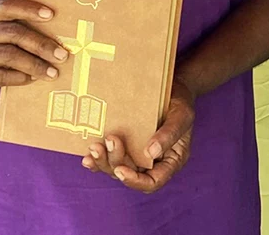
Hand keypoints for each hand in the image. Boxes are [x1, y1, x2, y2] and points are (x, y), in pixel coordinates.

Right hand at [0, 0, 65, 107]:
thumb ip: (7, 31)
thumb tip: (49, 36)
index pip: (5, 6)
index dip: (28, 8)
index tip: (51, 14)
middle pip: (14, 33)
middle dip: (41, 44)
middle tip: (62, 54)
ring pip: (10, 55)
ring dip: (36, 64)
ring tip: (52, 72)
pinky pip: (1, 76)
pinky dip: (20, 77)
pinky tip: (31, 79)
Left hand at [82, 78, 194, 192]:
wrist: (172, 87)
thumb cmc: (180, 102)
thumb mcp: (182, 115)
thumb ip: (169, 134)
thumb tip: (151, 153)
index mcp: (170, 161)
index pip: (153, 182)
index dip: (135, 181)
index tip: (120, 169)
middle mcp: (153, 162)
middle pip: (131, 174)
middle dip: (115, 163)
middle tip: (109, 140)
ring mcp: (137, 154)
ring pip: (117, 168)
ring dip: (104, 161)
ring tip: (95, 146)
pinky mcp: (126, 145)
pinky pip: (110, 158)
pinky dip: (98, 160)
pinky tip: (87, 157)